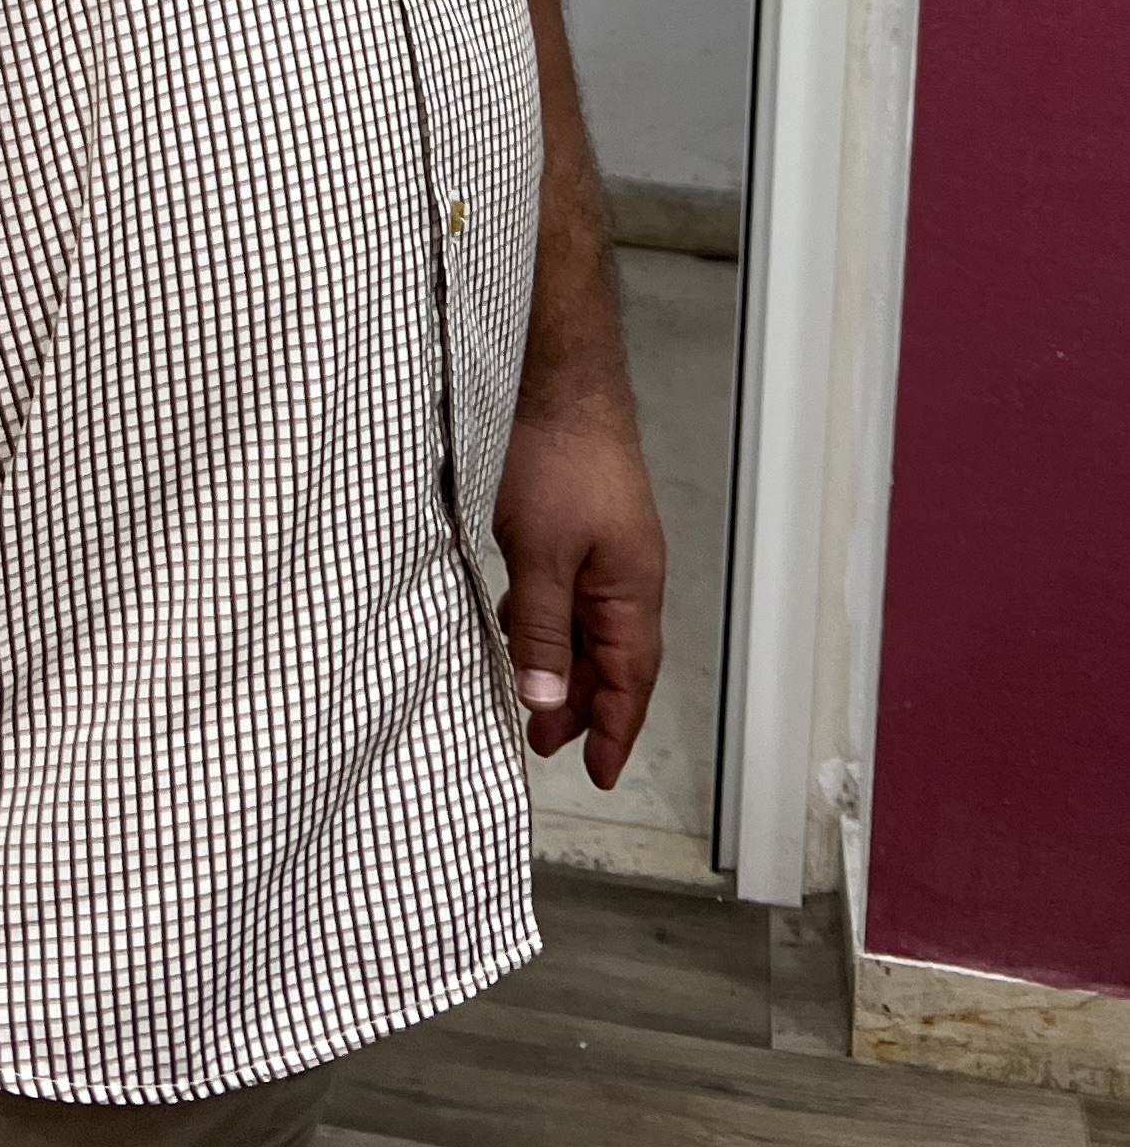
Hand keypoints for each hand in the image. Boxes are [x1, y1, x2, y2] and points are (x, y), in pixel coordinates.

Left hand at [490, 406, 664, 792]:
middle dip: (583, 706)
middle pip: (612, 658)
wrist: (554, 374)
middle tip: (544, 744)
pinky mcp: (573, 521)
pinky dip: (545, 621)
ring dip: (561, 664)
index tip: (597, 773)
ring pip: (586, 625)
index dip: (616, 730)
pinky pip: (565, 591)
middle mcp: (625, 571)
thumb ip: (542, 631)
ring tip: (527, 697)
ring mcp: (600, 544)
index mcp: (632, 587)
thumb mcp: (540, 553)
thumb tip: (547, 703)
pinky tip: (515, 624)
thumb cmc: (556, 454)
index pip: (631, 679)